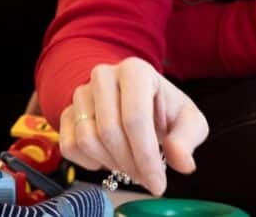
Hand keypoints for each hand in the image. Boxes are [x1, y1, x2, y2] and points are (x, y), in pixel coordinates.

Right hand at [58, 57, 208, 195]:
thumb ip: (187, 138)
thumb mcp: (188, 120)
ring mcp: (80, 93)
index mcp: (135, 71)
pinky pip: (69, 146)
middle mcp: (103, 76)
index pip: (134, 118)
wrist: (136, 100)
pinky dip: (90, 162)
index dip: (146, 156)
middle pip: (109, 131)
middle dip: (130, 164)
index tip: (158, 184)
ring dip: (111, 164)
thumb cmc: (163, 110)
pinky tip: (109, 158)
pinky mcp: (67, 111)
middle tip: (146, 178)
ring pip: (87, 139)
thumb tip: (182, 162)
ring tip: (131, 166)